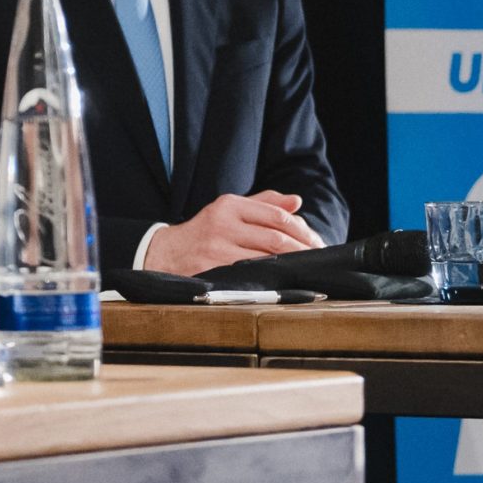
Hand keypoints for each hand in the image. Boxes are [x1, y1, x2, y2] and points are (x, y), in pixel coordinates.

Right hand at [143, 191, 322, 277]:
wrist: (165, 252)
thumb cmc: (205, 232)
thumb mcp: (229, 209)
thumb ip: (263, 204)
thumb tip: (296, 202)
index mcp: (229, 205)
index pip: (276, 216)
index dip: (302, 230)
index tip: (317, 242)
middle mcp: (222, 223)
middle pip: (274, 238)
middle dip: (301, 250)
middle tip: (317, 259)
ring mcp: (215, 248)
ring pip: (264, 258)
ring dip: (289, 266)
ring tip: (304, 270)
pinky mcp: (210, 269)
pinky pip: (248, 274)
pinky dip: (269, 278)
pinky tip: (281, 280)